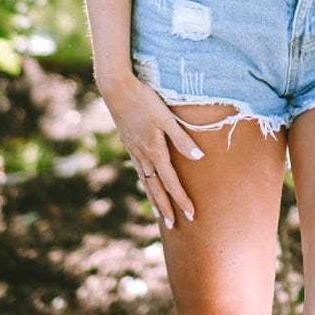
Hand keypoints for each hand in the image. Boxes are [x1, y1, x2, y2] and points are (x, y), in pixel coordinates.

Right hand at [99, 74, 202, 227]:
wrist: (116, 89)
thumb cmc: (144, 100)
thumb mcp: (166, 117)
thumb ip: (181, 138)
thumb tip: (198, 156)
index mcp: (155, 150)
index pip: (171, 182)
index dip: (182, 199)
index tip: (192, 214)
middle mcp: (143, 156)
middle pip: (156, 188)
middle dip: (167, 207)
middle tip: (176, 225)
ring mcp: (134, 151)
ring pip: (145, 182)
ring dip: (154, 199)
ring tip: (160, 215)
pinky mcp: (129, 144)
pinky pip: (139, 171)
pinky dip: (145, 184)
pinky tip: (147, 186)